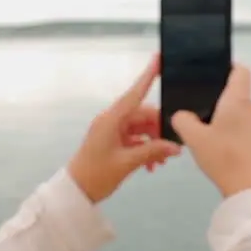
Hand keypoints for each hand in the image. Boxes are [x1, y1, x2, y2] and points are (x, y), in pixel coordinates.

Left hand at [67, 55, 182, 203]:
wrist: (75, 192)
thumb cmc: (96, 175)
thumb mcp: (127, 163)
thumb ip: (153, 152)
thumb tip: (176, 148)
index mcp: (111, 119)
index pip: (134, 93)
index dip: (148, 76)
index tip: (158, 59)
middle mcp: (112, 120)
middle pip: (143, 115)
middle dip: (159, 129)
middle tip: (174, 147)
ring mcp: (112, 131)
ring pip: (141, 128)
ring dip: (154, 142)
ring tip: (162, 161)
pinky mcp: (113, 142)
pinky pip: (135, 139)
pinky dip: (145, 149)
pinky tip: (153, 166)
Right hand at [170, 64, 250, 197]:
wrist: (248, 187)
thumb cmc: (223, 155)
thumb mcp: (194, 138)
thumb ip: (182, 120)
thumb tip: (180, 115)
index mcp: (238, 99)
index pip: (241, 70)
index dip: (227, 66)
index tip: (210, 72)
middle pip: (236, 91)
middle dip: (217, 95)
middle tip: (194, 101)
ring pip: (237, 111)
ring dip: (221, 115)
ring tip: (200, 124)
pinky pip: (239, 126)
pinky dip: (227, 129)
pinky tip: (212, 142)